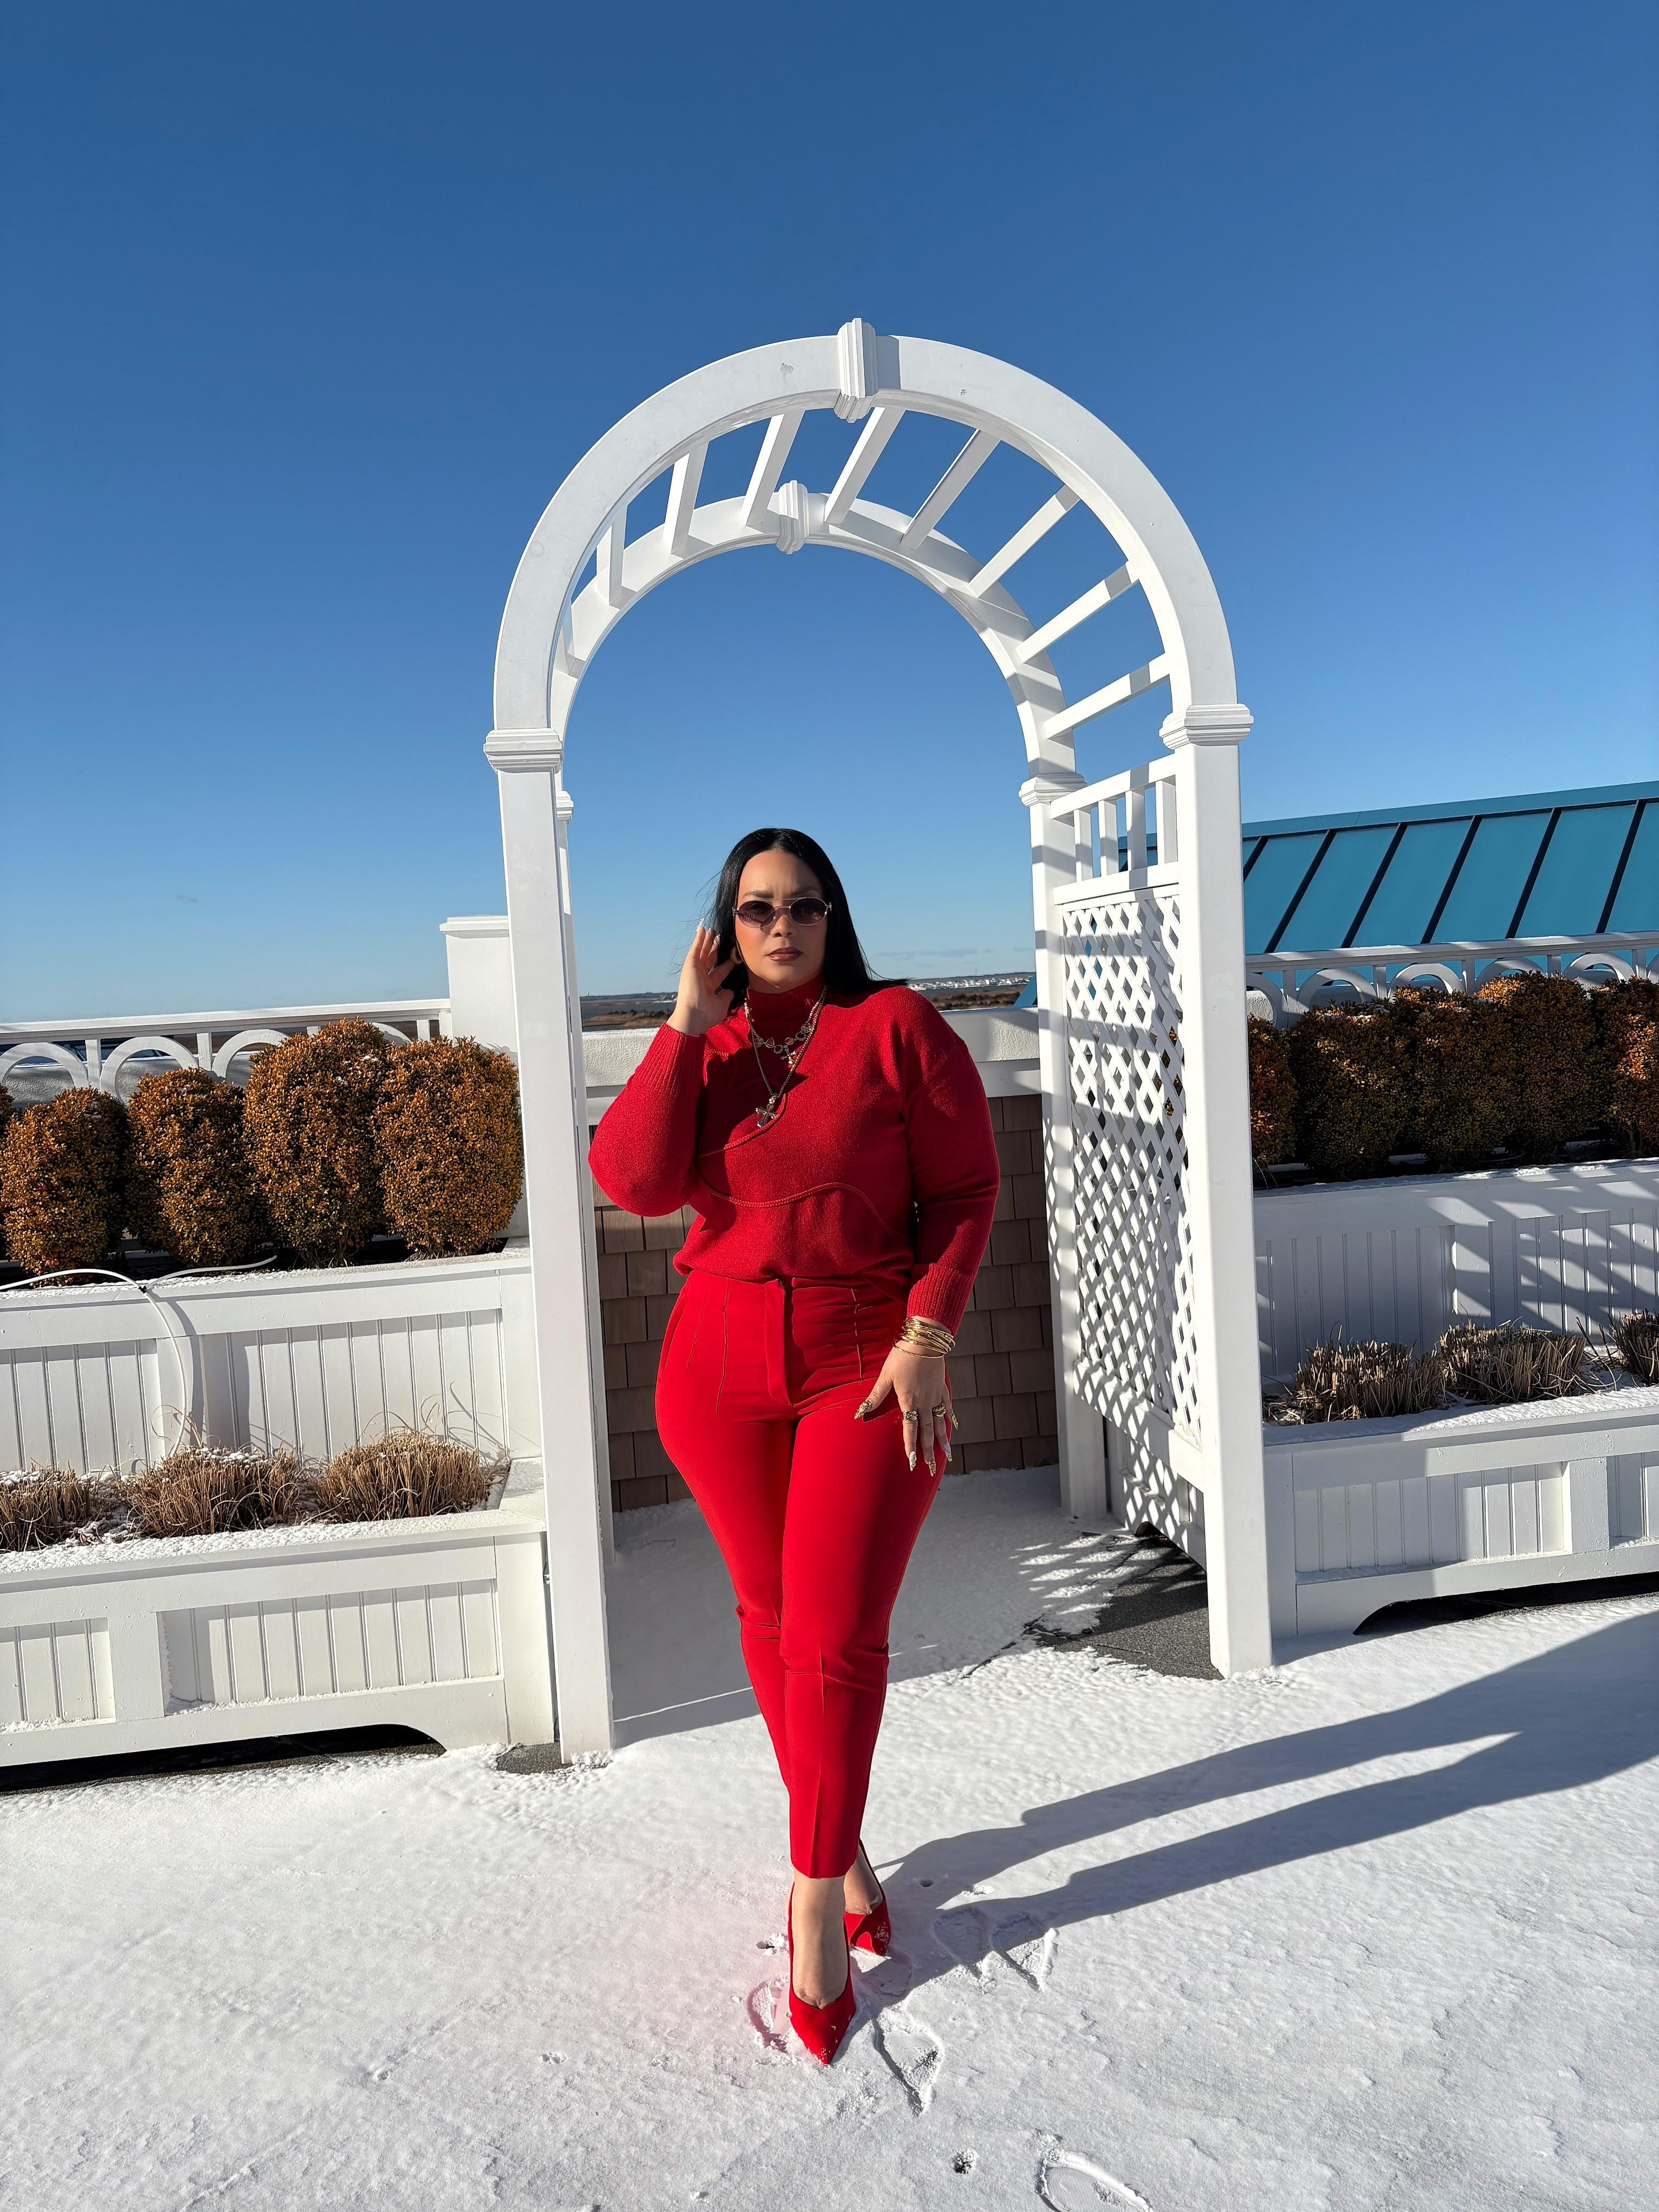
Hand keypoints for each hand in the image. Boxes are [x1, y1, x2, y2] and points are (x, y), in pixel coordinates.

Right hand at [667, 924, 736, 1036]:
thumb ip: (725, 996)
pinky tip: (702, 930)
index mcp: (708, 986)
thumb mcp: (721, 1004)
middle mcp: (701, 977)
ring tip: (711, 930)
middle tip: (721, 938)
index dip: (727, 964)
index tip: (733, 957)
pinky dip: (699, 940)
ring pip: (703, 952)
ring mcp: (695, 970)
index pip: (720, 972)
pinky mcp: (690, 965)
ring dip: (707, 940)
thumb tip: (729, 991)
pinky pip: (695, 949)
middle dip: (715, 949)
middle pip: (710, 959)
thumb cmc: (707, 1013)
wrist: (694, 1015)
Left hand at [855, 1346, 950, 1474]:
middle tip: (931, 1467)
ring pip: (940, 1422)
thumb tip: (860, 1412)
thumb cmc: (902, 1357)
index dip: (911, 1447)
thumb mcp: (885, 1377)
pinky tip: (953, 1427)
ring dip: (943, 1440)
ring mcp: (935, 1396)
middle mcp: (924, 1403)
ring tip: (948, 1454)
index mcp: (909, 1402)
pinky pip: (947, 1406)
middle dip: (929, 1450)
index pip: (910, 1430)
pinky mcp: (941, 1387)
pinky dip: (950, 1417)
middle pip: (927, 1431)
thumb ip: (875, 1397)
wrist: (924, 1341)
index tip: (912, 1462)